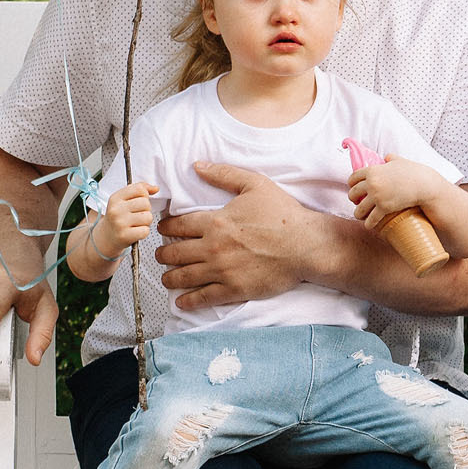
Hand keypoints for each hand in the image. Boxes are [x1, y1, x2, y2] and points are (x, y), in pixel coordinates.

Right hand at [95, 181, 156, 258]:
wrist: (106, 238)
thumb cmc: (117, 218)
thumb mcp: (123, 200)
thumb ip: (139, 190)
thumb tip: (156, 188)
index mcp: (115, 198)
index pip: (139, 189)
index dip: (144, 195)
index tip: (139, 201)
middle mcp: (116, 209)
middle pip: (146, 203)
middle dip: (146, 210)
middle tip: (136, 215)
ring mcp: (120, 223)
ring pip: (148, 217)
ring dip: (146, 222)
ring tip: (136, 224)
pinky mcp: (125, 236)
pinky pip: (145, 230)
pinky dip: (143, 232)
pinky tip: (135, 232)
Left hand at [154, 162, 318, 309]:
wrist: (305, 245)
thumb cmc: (283, 214)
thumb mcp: (255, 185)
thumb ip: (224, 174)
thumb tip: (198, 166)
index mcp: (215, 221)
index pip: (178, 226)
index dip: (166, 227)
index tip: (162, 229)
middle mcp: (213, 247)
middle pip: (174, 253)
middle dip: (163, 254)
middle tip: (161, 255)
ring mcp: (222, 270)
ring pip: (184, 276)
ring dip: (170, 278)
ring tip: (167, 278)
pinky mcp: (233, 289)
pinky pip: (203, 297)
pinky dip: (188, 301)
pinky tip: (181, 302)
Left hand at [347, 157, 445, 229]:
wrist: (423, 184)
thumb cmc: (413, 172)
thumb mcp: (399, 161)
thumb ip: (391, 158)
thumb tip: (387, 157)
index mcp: (372, 170)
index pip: (353, 178)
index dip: (351, 184)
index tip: (353, 188)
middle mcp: (371, 183)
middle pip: (353, 193)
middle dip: (353, 199)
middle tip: (357, 202)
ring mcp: (377, 196)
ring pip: (359, 209)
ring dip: (358, 214)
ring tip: (360, 216)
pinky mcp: (384, 208)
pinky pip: (371, 219)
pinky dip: (368, 224)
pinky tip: (368, 225)